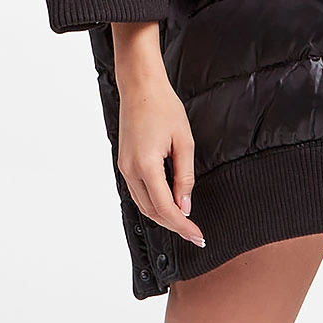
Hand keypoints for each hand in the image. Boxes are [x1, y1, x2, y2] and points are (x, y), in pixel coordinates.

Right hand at [112, 24, 205, 246]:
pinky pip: (138, 192)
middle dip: (174, 225)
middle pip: (152, 211)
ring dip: (163, 216)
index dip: (183, 225)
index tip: (198, 236)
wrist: (140, 86)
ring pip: (143, 205)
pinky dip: (154, 203)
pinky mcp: (124, 163)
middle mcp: (130, 170)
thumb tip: (185, 205)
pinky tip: (169, 205)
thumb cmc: (163, 107)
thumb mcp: (183, 143)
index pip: (166, 208)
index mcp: (146, 166)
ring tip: (185, 223)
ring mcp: (124, 167)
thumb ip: (184, 177)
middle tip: (195, 234)